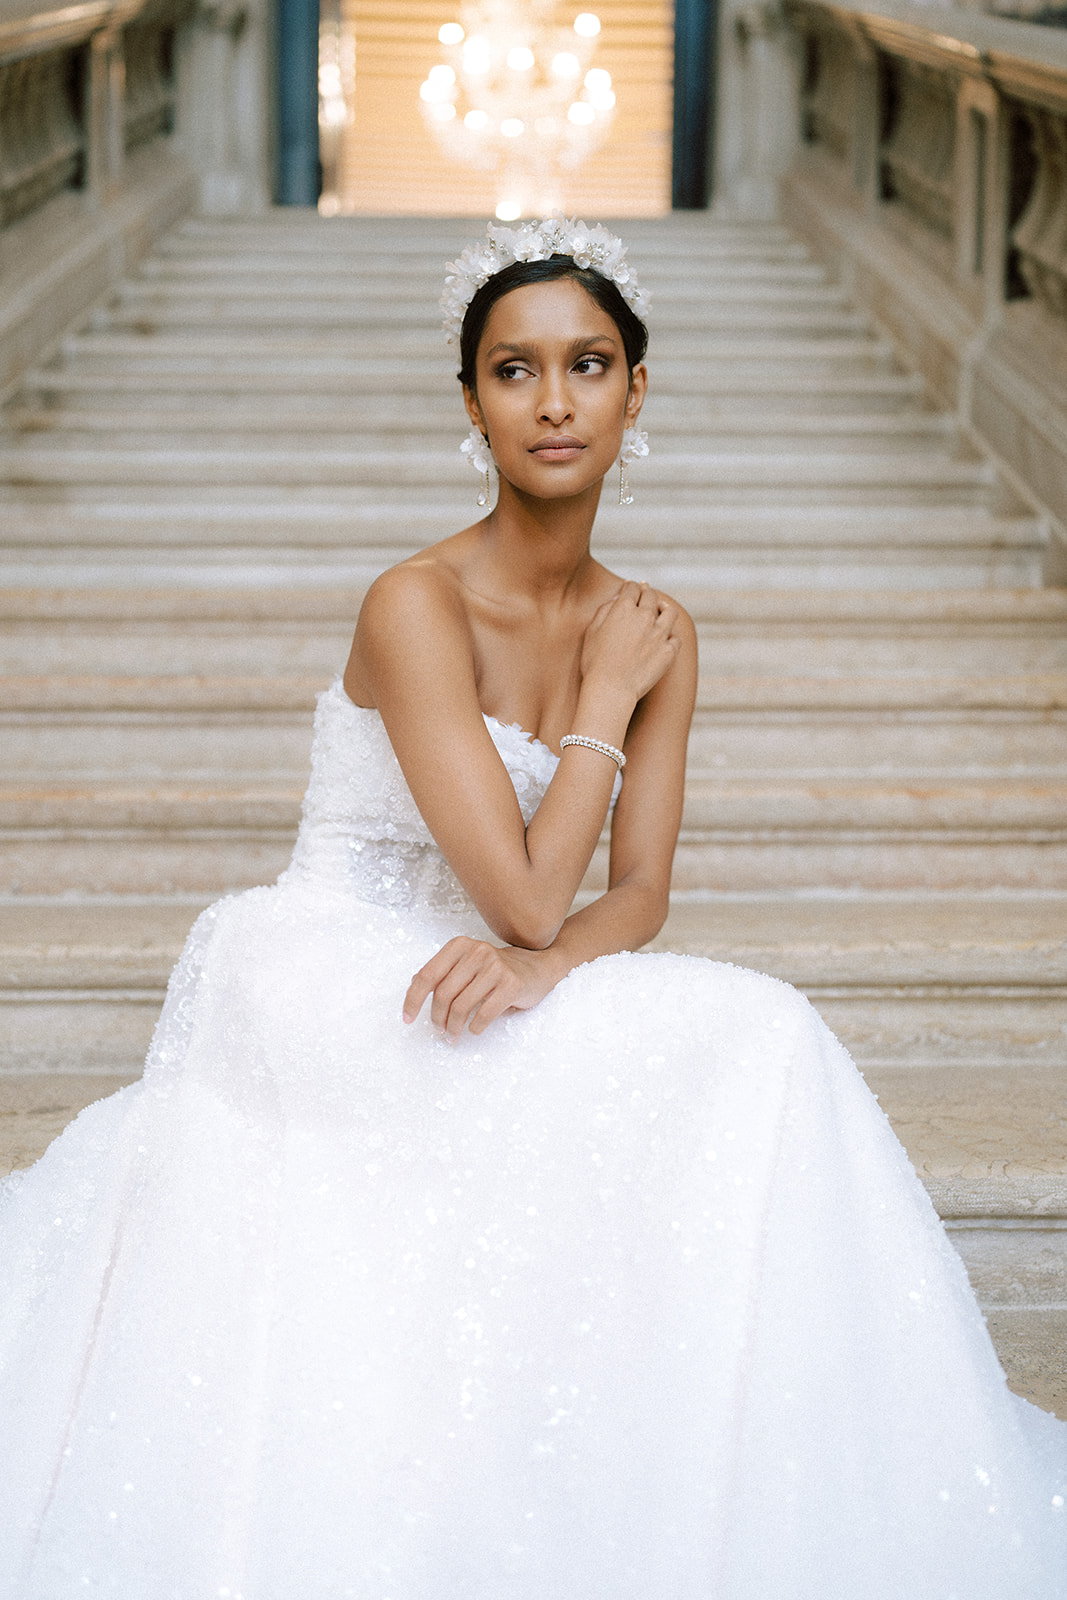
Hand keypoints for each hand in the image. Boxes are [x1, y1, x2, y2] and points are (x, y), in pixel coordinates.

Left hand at [402, 937, 562, 1038]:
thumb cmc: (495, 970)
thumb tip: (413, 987)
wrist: (536, 967)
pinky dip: (475, 1028)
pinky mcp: (511, 984)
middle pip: (443, 994)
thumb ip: (442, 972)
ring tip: (453, 1036)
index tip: (407, 1019)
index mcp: (459, 946)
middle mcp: (476, 952)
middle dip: (437, 1019)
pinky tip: (474, 1030)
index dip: (412, 1000)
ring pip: (461, 1007)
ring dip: (453, 1028)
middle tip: (439, 1031)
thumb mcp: (466, 964)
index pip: (426, 975)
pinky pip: (484, 1014)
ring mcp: (495, 967)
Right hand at [580, 582, 681, 707]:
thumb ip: (604, 611)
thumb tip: (616, 600)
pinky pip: (675, 638)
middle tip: (645, 594)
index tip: (630, 589)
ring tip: (662, 609)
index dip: (630, 587)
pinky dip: (671, 636)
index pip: (631, 588)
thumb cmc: (595, 662)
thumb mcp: (591, 632)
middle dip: (647, 593)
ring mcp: (659, 634)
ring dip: (665, 608)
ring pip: (670, 612)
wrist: (611, 689)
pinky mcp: (669, 651)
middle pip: (651, 596)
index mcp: (623, 608)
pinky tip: (667, 637)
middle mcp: (645, 616)